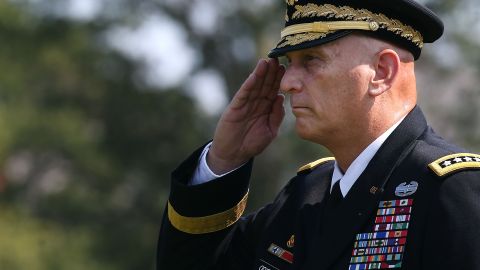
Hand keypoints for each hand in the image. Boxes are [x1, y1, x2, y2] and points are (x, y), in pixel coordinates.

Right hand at [207, 58, 284, 173]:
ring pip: (255, 85)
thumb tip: (281, 99)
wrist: (234, 155)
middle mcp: (256, 103)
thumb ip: (276, 116)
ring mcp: (245, 103)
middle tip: (279, 58)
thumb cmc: (252, 144)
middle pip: (265, 84)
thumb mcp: (270, 131)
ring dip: (261, 73)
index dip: (280, 79)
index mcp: (265, 108)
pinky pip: (244, 93)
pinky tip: (255, 74)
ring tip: (267, 61)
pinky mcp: (236, 107)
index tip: (289, 67)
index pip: (274, 90)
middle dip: (272, 72)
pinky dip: (250, 83)